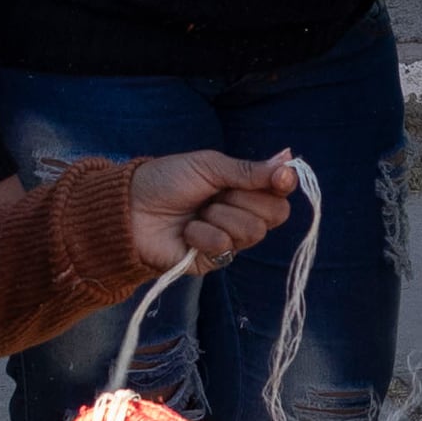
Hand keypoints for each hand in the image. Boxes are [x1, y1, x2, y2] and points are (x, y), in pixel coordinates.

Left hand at [126, 151, 298, 277]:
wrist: (130, 207)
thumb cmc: (166, 180)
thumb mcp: (209, 166)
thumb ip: (250, 170)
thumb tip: (291, 160)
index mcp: (242, 188)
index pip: (280, 192)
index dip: (283, 185)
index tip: (279, 178)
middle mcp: (241, 214)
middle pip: (275, 214)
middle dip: (245, 200)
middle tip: (218, 194)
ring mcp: (228, 238)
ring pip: (253, 231)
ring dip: (220, 216)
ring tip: (197, 211)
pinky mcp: (213, 260)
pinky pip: (226, 247)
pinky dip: (203, 234)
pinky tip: (186, 231)